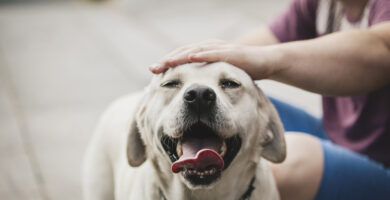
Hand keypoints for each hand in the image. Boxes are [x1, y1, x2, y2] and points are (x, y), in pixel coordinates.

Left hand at [149, 39, 275, 79]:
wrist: (266, 63)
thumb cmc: (242, 70)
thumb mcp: (220, 76)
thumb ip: (207, 78)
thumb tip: (192, 91)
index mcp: (205, 53)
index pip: (182, 57)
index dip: (168, 64)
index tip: (154, 73)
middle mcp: (209, 48)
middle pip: (184, 53)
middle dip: (168, 61)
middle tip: (152, 69)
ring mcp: (220, 48)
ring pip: (195, 50)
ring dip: (179, 56)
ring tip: (165, 63)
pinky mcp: (232, 52)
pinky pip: (214, 53)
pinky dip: (202, 54)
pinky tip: (190, 57)